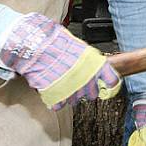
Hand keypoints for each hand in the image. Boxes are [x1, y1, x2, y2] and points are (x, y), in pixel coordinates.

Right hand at [0, 13, 121, 109]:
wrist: (34, 44)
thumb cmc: (53, 40)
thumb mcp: (76, 44)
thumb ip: (86, 57)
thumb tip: (89, 61)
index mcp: (95, 64)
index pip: (112, 80)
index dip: (109, 84)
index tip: (106, 86)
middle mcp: (86, 79)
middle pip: (93, 93)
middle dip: (86, 89)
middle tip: (76, 81)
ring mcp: (72, 89)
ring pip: (76, 100)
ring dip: (69, 93)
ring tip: (60, 82)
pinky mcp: (56, 96)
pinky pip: (60, 105)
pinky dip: (55, 99)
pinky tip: (51, 89)